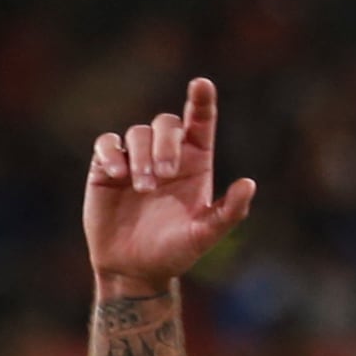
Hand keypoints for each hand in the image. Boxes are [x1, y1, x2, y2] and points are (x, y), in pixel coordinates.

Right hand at [85, 76, 256, 296]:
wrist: (134, 271)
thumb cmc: (173, 253)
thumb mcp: (205, 236)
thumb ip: (229, 212)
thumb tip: (249, 184)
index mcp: (195, 162)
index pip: (200, 121)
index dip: (201, 100)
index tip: (201, 85)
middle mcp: (166, 154)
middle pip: (166, 123)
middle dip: (165, 144)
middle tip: (163, 177)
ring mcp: (135, 159)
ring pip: (138, 132)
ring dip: (141, 156)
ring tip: (142, 188)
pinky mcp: (106, 169)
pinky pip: (107, 144)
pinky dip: (112, 153)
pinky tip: (117, 173)